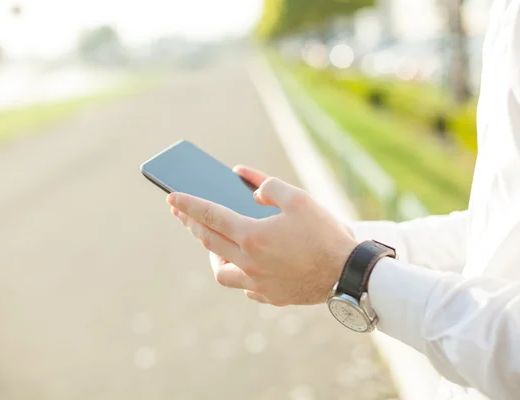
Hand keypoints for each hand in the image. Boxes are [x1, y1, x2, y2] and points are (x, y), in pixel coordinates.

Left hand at [167, 165, 357, 305]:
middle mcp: (249, 262)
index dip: (188, 204)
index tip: (170, 197)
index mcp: (253, 235)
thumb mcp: (299, 199)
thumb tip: (247, 183)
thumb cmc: (326, 234)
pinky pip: (244, 285)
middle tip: (181, 213)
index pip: (210, 215)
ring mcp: (258, 283)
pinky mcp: (271, 296)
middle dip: (191, 224)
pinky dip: (239, 272)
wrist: (349, 275)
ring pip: (221, 271)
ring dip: (212, 254)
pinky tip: (245, 264)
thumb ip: (268, 186)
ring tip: (212, 242)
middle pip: (208, 242)